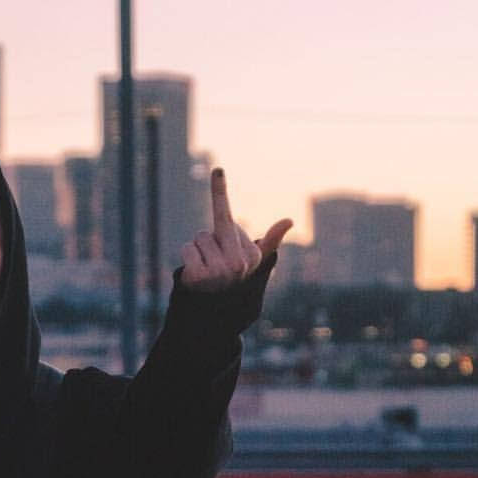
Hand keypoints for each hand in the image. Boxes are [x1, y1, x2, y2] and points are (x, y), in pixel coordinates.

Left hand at [179, 168, 291, 291]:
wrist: (214, 308)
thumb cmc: (233, 276)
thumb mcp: (252, 260)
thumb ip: (270, 240)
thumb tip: (289, 221)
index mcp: (252, 255)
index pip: (227, 217)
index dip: (219, 190)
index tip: (217, 169)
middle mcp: (238, 264)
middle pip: (214, 228)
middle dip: (212, 238)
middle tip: (216, 257)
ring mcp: (218, 271)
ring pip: (199, 238)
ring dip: (199, 250)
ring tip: (206, 267)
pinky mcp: (199, 276)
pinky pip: (187, 249)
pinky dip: (188, 258)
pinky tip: (196, 274)